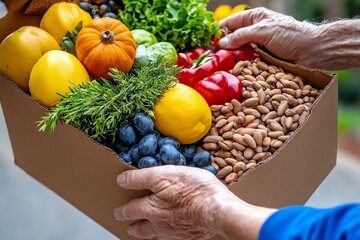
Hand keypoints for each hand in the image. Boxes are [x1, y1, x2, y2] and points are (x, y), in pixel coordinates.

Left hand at [113, 165, 274, 239]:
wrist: (219, 211)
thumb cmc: (195, 190)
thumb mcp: (166, 174)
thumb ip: (142, 177)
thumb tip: (122, 180)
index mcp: (150, 208)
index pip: (129, 209)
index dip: (122, 209)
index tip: (117, 209)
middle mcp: (159, 224)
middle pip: (139, 229)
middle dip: (131, 225)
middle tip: (127, 222)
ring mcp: (173, 233)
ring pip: (153, 237)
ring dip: (146, 234)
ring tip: (143, 230)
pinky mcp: (186, 237)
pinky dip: (164, 238)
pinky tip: (167, 234)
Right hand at [218, 7, 318, 67]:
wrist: (313, 51)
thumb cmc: (291, 35)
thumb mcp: (263, 31)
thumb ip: (241, 36)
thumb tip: (222, 43)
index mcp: (254, 18)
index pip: (230, 23)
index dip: (218, 31)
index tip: (206, 42)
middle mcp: (254, 31)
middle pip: (232, 39)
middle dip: (222, 47)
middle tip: (210, 57)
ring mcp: (258, 46)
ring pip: (238, 52)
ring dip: (231, 58)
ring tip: (219, 66)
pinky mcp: (262, 59)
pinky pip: (247, 62)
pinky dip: (241, 66)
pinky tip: (234, 72)